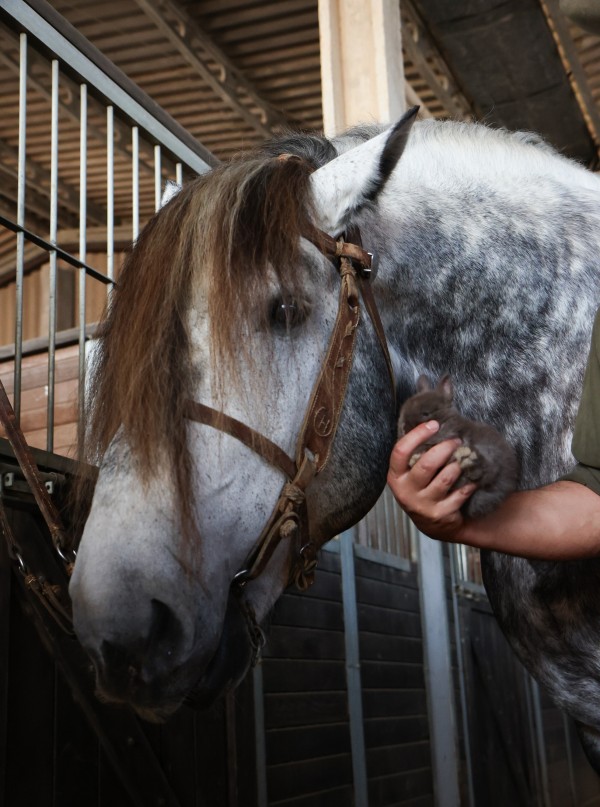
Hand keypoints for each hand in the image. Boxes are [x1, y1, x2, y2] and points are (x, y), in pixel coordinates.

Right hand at [387, 421, 476, 541]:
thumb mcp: (411, 473)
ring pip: (445, 478)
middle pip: (426, 464)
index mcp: (396, 476)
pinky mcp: (440, 514)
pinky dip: (469, 484)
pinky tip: (472, 479)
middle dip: (445, 448)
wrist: (432, 523)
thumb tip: (431, 421)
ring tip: (463, 460)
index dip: (418, 435)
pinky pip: (460, 493)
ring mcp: (423, 505)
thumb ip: (415, 453)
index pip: (401, 451)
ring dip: (457, 466)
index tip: (434, 424)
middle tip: (456, 441)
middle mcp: (406, 492)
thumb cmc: (422, 488)